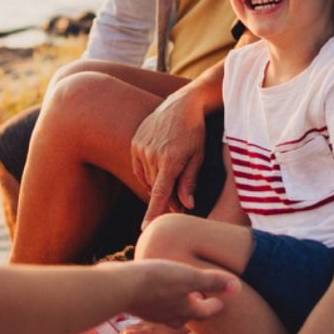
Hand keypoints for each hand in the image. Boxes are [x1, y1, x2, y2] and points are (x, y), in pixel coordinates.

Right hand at [115, 260, 236, 326]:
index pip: (205, 312)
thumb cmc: (158, 281)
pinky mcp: (135, 305)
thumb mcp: (189, 277)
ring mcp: (150, 312)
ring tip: (179, 295)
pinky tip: (154, 290)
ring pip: (168, 312)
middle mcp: (168, 315)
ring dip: (176, 305)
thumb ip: (213, 281)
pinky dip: (159, 300)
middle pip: (187, 316)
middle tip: (201, 300)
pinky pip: (153, 305)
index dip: (215, 306)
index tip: (221, 302)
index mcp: (185, 310)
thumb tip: (237, 288)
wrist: (120, 287)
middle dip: (195, 309)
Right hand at [134, 90, 207, 223]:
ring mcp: (141, 148)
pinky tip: (159, 168)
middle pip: (156, 188)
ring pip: (147, 179)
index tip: (146, 229)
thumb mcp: (198, 157)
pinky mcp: (135, 143)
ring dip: (158, 184)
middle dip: (168, 197)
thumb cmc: (195, 132)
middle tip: (180, 201)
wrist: (182, 105)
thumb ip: (189, 182)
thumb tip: (187, 205)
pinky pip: (139, 168)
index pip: (160, 194)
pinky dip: (148, 173)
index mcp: (170, 160)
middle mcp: (152, 154)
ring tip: (172, 175)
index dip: (153, 212)